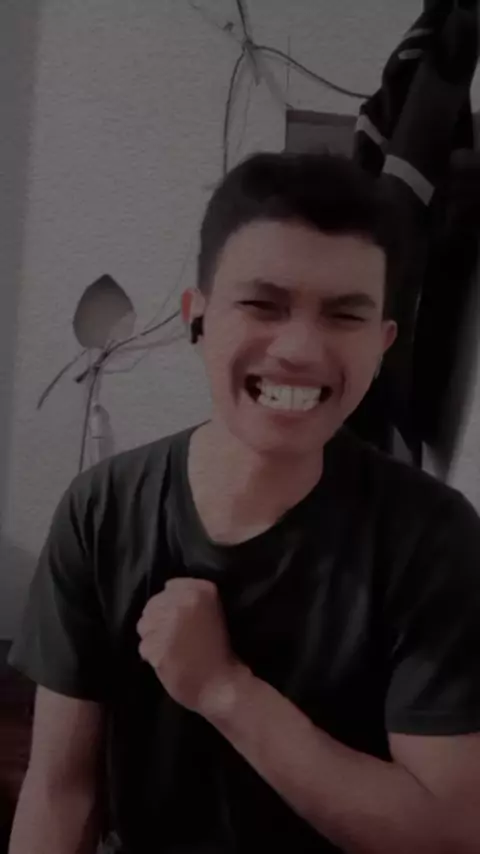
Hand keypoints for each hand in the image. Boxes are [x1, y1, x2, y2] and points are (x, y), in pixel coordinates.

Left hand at [137, 578, 241, 714]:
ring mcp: (168, 623)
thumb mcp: (213, 612)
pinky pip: (144, 646)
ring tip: (170, 650)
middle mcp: (182, 601)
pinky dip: (152, 656)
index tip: (182, 618)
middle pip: (153, 604)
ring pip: (144, 625)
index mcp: (201, 590)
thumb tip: (165, 596)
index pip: (170, 586)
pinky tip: (168, 662)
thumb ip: (189, 599)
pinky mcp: (156, 646)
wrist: (221, 685)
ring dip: (153, 637)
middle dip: (159, 619)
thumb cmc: (219, 650)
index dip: (172, 603)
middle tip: (174, 637)